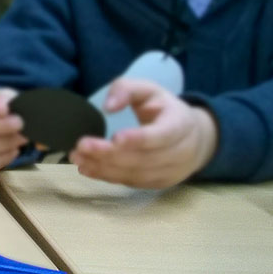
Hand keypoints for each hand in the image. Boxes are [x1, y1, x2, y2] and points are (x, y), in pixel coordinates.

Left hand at [69, 78, 217, 188]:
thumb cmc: (165, 110)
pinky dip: (107, 176)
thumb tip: (108, 106)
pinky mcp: (157, 184)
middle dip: (109, 154)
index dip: (138, 139)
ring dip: (103, 167)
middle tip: (81, 146)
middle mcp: (179, 153)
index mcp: (180, 125)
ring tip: (77, 157)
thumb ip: (127, 89)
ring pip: (134, 174)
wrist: (194, 138)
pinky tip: (87, 168)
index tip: (115, 138)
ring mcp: (169, 172)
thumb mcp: (149, 90)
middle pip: (142, 158)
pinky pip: (130, 182)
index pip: (161, 136)